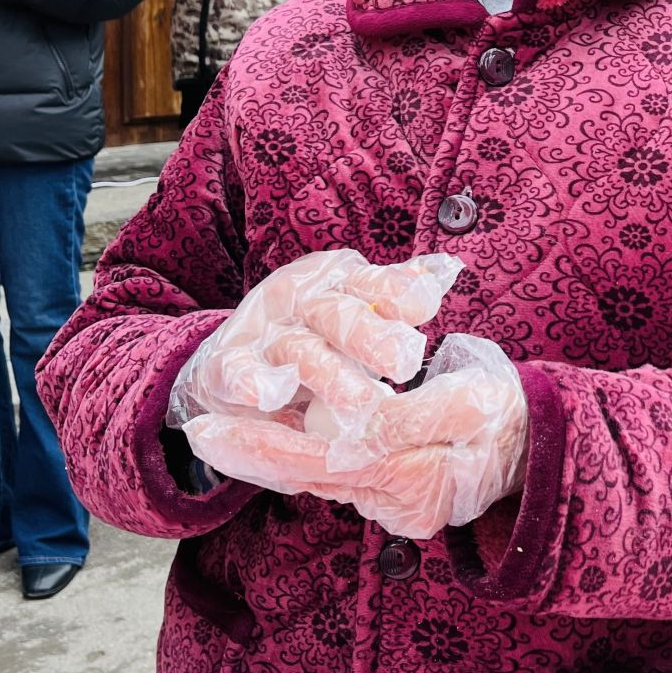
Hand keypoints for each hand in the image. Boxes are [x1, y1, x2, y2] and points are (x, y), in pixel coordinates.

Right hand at [170, 248, 462, 442]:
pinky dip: (252, 381)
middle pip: (338, 313)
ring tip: (360, 402)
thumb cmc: (320, 340)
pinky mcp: (226, 366)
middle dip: (372, 336)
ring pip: (299, 348)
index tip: (424, 307)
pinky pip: (237, 371)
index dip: (397, 290)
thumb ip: (396, 293)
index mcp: (340, 284)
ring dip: (329, 373)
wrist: (236, 366)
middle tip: (405, 362)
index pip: (372, 282)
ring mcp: (263, 334)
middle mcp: (302, 303)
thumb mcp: (359, 312)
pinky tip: (269, 394)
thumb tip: (444, 270)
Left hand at [183, 334, 528, 537]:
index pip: (328, 459)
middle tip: (198, 436)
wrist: (542, 447)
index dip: (266, 446)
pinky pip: (341, 483)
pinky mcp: (399, 508)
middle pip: (315, 476)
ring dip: (275, 457)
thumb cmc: (505, 408)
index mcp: (421, 476)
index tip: (209, 432)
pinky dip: (303, 463)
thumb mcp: (470, 394)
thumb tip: (349, 435)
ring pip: (324, 480)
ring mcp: (402, 512)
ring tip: (219, 437)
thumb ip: (406, 418)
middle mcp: (405, 505)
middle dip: (255, 454)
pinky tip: (267, 446)